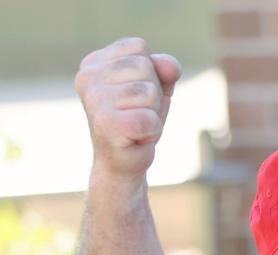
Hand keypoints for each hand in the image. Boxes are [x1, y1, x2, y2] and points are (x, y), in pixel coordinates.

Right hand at [75, 37, 181, 178]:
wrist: (123, 164)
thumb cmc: (138, 122)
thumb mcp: (156, 89)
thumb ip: (165, 69)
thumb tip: (170, 66)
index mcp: (93, 63)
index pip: (139, 48)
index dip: (150, 72)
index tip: (136, 95)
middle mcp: (88, 77)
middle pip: (145, 67)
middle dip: (153, 94)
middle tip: (138, 113)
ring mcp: (94, 100)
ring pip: (149, 92)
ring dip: (153, 113)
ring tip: (137, 126)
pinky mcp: (106, 124)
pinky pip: (149, 119)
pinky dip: (152, 131)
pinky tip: (136, 138)